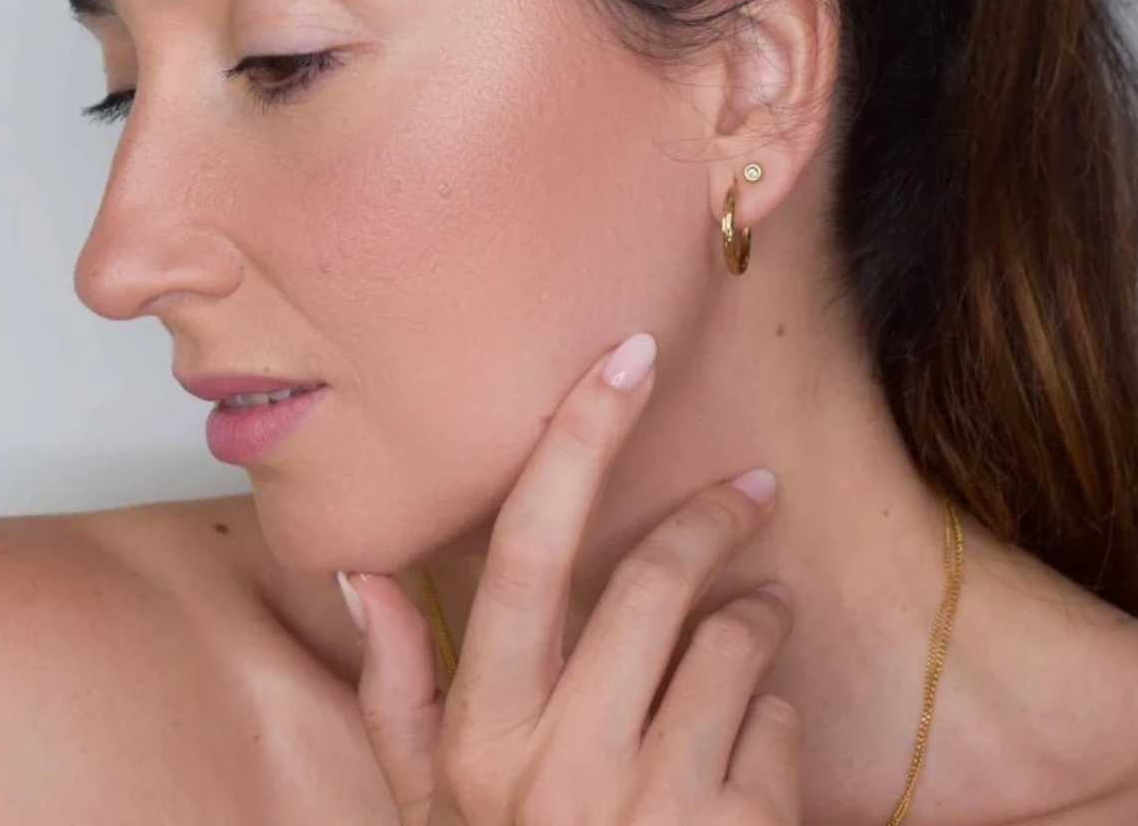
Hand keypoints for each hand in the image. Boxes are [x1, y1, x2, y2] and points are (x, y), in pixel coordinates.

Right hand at [338, 332, 798, 824]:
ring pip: (735, 642)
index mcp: (484, 741)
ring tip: (759, 618)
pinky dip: (775, 719)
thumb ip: (393, 694)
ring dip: (755, 621)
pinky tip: (754, 745)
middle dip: (711, 518)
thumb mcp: (431, 813)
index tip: (628, 358)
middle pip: (654, 579)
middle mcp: (565, 768)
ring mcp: (659, 809)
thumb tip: (357, 572)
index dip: (578, 440)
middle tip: (746, 492)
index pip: (529, 550)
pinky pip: (780, 726)